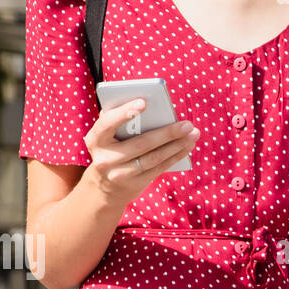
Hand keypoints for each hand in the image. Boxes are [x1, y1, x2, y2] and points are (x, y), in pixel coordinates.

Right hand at [80, 99, 200, 208]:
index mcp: (95, 139)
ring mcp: (120, 174)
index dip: (125, 113)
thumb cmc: (110, 148)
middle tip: (187, 123)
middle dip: (167, 133)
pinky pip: (159, 168)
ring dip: (177, 145)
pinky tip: (187, 145)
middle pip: (141, 144)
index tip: (144, 102)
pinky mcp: (135, 185)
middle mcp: (106, 158)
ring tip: (193, 133)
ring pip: (154, 158)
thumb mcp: (106, 135)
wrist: (104, 187)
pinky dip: (175, 156)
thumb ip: (119, 119)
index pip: (108, 123)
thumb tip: (150, 105)